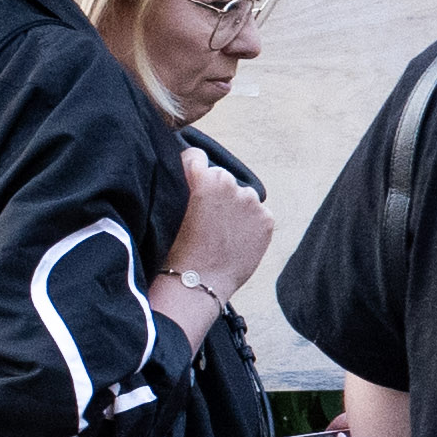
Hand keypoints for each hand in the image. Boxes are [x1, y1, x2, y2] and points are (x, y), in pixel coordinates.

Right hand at [167, 154, 275, 297]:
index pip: (196, 157)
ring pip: (243, 196)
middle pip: (222, 177)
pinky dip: (251, 223)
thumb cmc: (176, 246)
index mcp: (201, 175)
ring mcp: (250, 200)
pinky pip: (258, 214)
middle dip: (216, 191)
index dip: (191, 170)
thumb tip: (194, 171)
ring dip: (236, 206)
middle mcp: (228, 182)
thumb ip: (184, 184)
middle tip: (207, 216)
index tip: (190, 181)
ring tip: (222, 231)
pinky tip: (236, 239)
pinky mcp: (266, 218)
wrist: (196, 280)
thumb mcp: (170, 206)